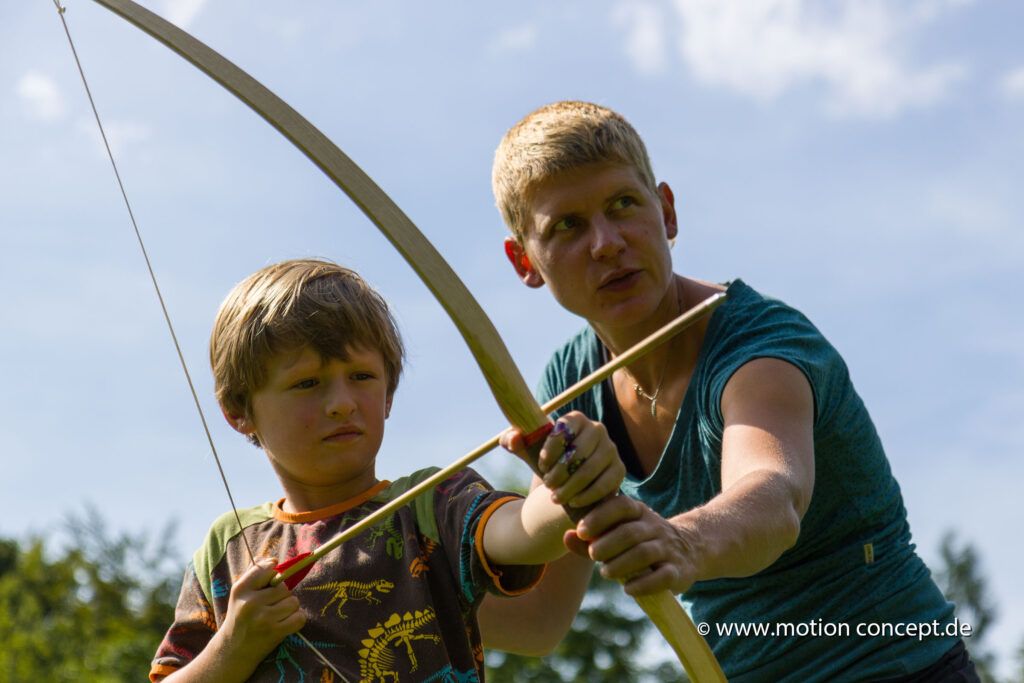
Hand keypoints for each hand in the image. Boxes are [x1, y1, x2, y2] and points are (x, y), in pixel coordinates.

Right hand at [218, 558, 306, 661]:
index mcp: (240, 589)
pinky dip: (297, 620)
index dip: (274, 571)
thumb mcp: (240, 594)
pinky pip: (300, 617)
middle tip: (271, 604)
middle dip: (282, 595)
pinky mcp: (275, 632)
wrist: (232, 651)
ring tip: (277, 615)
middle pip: (284, 587)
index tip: (273, 577)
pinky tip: (286, 623)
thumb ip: (254, 573)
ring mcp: (263, 618)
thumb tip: (273, 559)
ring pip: (294, 602)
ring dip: (290, 608)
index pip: (267, 569)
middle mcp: (251, 602)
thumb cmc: (240, 617)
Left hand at [501, 412, 624, 508]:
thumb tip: (513, 439)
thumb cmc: (547, 460)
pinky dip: (588, 495)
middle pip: (578, 451)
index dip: (550, 449)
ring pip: (590, 469)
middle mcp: (597, 429)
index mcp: (575, 419)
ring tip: (556, 497)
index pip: (564, 429)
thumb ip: (512, 441)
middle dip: (559, 472)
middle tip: (548, 485)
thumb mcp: (528, 451)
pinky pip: (605, 483)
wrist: (568, 479)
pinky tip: (574, 502)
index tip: (541, 465)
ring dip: (570, 486)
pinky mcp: (619, 469)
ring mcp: (611, 449)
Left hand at [570, 496, 699, 596]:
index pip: (621, 506)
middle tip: (592, 555)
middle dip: (607, 544)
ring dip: (621, 564)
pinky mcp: (678, 572)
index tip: (581, 530)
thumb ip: (593, 535)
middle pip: (630, 533)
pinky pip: (662, 577)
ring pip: (644, 553)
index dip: (600, 516)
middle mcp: (655, 528)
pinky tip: (628, 589)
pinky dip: (643, 584)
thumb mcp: (620, 531)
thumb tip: (566, 537)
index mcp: (639, 512)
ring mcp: (668, 549)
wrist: (691, 548)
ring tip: (606, 573)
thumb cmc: (642, 541)